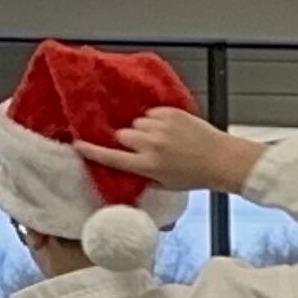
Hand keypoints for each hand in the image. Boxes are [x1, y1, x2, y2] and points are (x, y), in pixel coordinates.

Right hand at [75, 106, 264, 197]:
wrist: (220, 159)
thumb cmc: (193, 176)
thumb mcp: (165, 184)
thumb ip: (144, 174)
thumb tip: (127, 164)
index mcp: (147, 166)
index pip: (112, 158)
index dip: (92, 151)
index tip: (78, 144)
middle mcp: (151, 145)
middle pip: (122, 135)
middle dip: (128, 141)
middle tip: (143, 148)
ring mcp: (160, 127)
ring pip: (137, 124)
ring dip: (143, 130)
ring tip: (161, 138)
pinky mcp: (170, 113)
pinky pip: (152, 114)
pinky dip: (157, 120)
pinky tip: (170, 130)